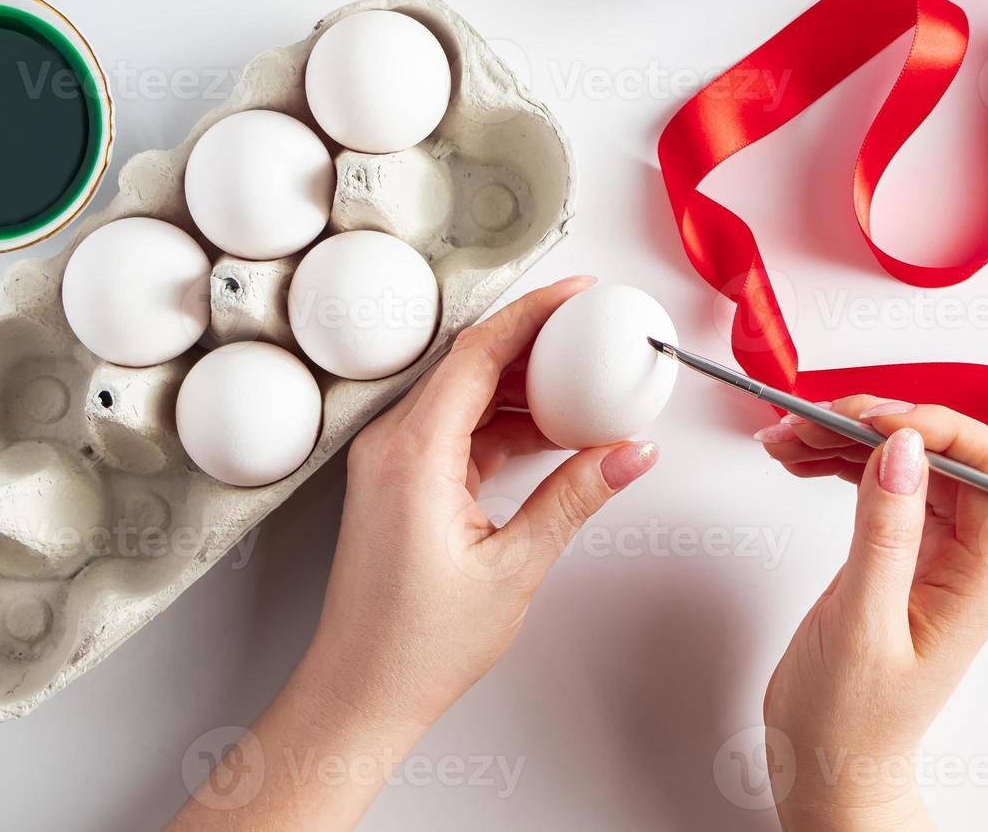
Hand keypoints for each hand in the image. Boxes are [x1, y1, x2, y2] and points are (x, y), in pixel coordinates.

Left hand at [173, 276, 659, 829]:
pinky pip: (456, 430)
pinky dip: (502, 425)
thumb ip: (575, 498)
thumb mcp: (514, 568)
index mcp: (413, 455)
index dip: (532, 313)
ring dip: (521, 387)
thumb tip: (628, 453)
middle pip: (468, 363)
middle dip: (535, 343)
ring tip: (584, 388)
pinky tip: (548, 436)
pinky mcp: (399, 483)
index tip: (578, 293)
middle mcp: (392, 446)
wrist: (358, 694)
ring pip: (463, 396)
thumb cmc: (414, 646)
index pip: (476, 353)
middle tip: (593, 334)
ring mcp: (391, 463)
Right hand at [754, 396, 987, 831]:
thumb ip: (886, 531)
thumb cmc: (849, 720)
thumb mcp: (861, 624)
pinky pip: (881, 486)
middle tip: (817, 420)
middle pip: (947, 455)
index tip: (875, 419)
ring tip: (791, 436)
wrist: (828, 765)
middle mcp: (967, 561)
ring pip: (908, 463)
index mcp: (980, 580)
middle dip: (881, 424)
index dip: (940, 429)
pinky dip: (840, 464)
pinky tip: (802, 460)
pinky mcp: (899, 554)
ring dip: (849, 439)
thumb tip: (903, 450)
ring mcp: (934, 555)